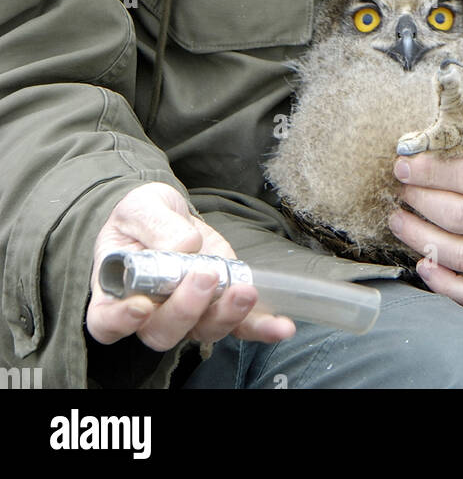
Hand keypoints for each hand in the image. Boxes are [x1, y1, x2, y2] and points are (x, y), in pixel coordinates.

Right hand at [86, 183, 295, 351]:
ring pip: (202, 330)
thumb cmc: (141, 215)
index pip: (107, 321)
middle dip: (186, 309)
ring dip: (226, 316)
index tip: (140, 307)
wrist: (166, 214)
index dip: (120, 321)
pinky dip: (260, 328)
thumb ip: (156, 225)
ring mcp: (187, 312)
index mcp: (116, 292)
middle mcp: (149, 313)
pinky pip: (239, 326)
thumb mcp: (142, 207)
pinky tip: (281, 327)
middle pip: (161, 331)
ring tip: (243, 291)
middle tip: (203, 276)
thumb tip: (184, 246)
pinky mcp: (218, 305)